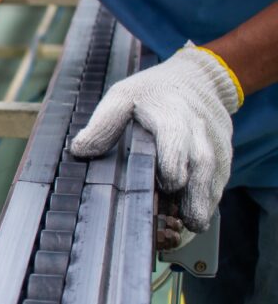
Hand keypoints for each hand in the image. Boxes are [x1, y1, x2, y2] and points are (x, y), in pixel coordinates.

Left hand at [70, 42, 241, 231]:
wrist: (198, 79)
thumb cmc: (152, 92)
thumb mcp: (122, 96)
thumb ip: (104, 124)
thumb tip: (79, 151)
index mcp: (170, 114)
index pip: (175, 137)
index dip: (174, 160)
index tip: (170, 183)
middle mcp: (197, 130)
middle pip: (202, 161)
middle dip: (197, 191)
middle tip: (188, 220)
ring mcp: (214, 142)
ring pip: (215, 173)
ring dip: (206, 200)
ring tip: (194, 225)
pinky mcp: (223, 154)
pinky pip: (222, 178)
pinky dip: (212, 197)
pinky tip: (199, 217)